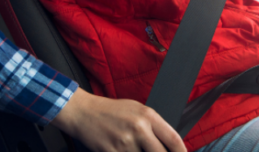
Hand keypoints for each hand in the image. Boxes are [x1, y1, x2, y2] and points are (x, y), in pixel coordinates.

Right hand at [51, 88, 185, 151]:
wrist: (85, 113)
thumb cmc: (112, 111)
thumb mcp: (137, 110)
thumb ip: (154, 126)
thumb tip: (169, 144)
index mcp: (148, 116)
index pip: (173, 139)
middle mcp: (139, 128)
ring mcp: (125, 143)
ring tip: (132, 147)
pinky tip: (122, 149)